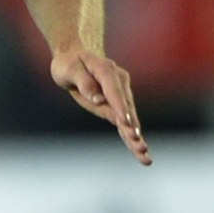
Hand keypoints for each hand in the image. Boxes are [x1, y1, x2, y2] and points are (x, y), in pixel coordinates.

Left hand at [52, 46, 151, 165]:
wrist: (75, 59)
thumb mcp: (70, 69)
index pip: (114, 91)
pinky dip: (131, 137)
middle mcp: (119, 82)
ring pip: (129, 118)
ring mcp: (121, 94)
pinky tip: (141, 153)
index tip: (127, 122)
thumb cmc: (69, 64)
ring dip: (136, 137)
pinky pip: (124, 123)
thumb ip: (83, 82)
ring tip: (144, 153)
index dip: (121, 107)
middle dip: (132, 126)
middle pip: (127, 107)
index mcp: (106, 70)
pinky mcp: (118, 105)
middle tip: (138, 143)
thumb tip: (97, 99)